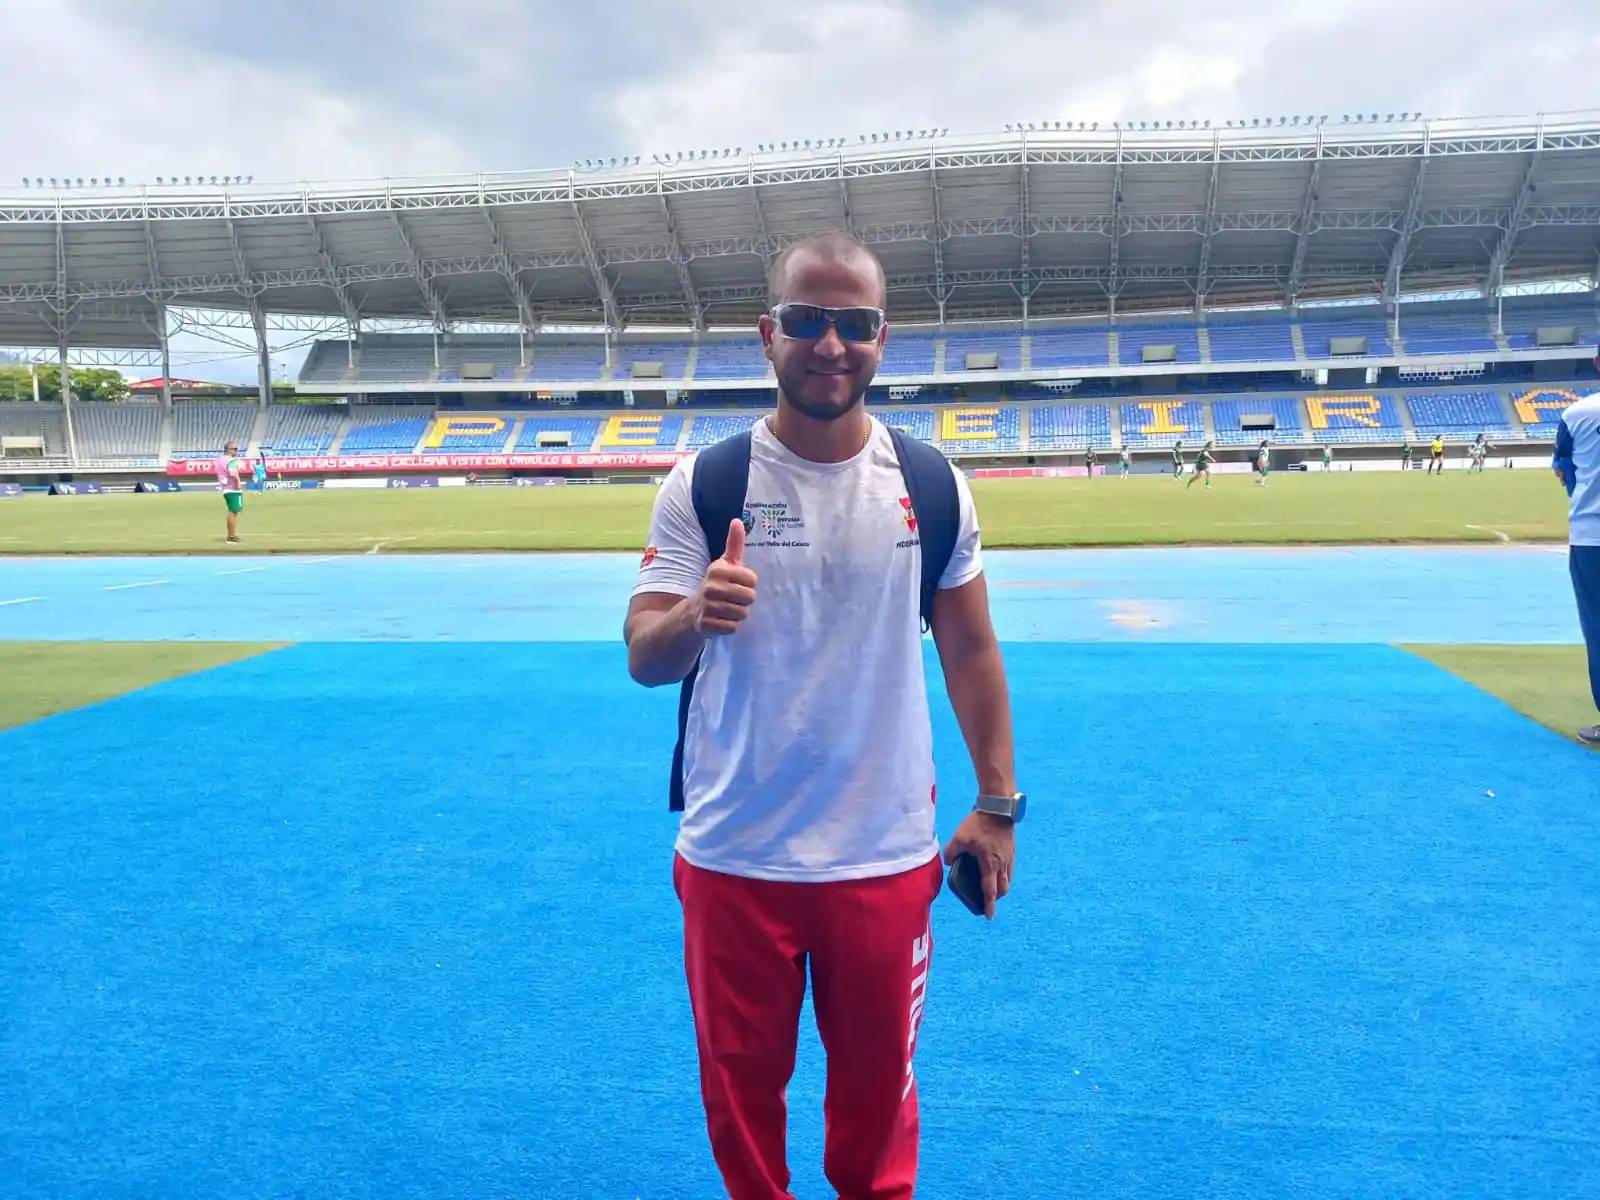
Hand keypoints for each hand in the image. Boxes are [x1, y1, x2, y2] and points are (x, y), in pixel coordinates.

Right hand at [693, 518, 757, 636]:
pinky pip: (733, 627)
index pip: (752, 579)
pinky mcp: (707, 625)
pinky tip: (721, 620)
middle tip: (732, 599)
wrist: (694, 612)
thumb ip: (734, 544)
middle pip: (750, 597)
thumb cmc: (717, 585)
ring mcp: (708, 607)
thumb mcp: (726, 564)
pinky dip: (730, 626)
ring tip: (727, 609)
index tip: (737, 583)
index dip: (749, 584)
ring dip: (738, 614)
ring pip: (742, 613)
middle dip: (745, 600)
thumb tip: (738, 520)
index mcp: (717, 570)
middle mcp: (711, 587)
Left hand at [942, 810, 1015, 920]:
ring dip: (1002, 886)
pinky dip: (1005, 874)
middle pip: (1003, 888)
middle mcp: (1002, 864)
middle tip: (988, 900)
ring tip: (993, 886)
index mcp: (990, 865)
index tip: (989, 917)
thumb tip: (948, 862)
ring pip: (1008, 878)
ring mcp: (1009, 857)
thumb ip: (951, 852)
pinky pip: (1010, 868)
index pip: (990, 890)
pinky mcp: (1012, 849)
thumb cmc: (979, 824)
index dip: (989, 905)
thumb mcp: (959, 838)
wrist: (998, 808)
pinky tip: (998, 869)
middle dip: (997, 897)